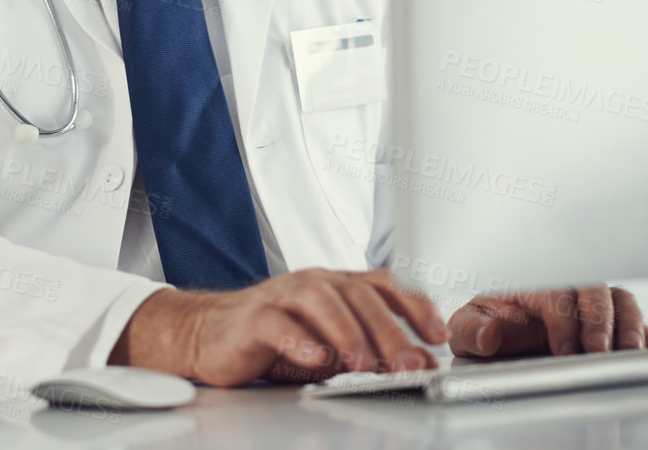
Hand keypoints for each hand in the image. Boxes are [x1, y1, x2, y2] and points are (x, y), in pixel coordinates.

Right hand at [109, 268, 448, 385]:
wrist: (210, 334)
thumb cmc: (274, 338)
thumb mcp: (332, 346)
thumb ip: (372, 350)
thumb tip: (418, 363)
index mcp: (337, 285)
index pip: (383, 284)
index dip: (415, 306)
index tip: (437, 335)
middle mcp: (314, 283)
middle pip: (358, 295)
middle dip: (389, 331)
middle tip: (409, 364)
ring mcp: (282, 295)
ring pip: (320, 300)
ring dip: (348, 332)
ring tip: (364, 364)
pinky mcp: (253, 317)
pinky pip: (277, 322)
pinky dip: (299, 339)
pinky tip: (316, 358)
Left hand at [448, 286, 647, 358]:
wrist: (498, 346)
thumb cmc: (486, 331)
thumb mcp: (468, 331)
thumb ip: (472, 330)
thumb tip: (488, 334)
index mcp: (530, 285)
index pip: (555, 291)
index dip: (563, 319)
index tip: (563, 350)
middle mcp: (565, 290)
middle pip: (594, 290)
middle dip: (599, 321)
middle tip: (598, 352)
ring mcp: (590, 308)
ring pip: (620, 301)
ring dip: (629, 325)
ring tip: (628, 353)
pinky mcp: (612, 328)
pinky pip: (638, 324)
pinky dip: (645, 338)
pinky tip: (645, 356)